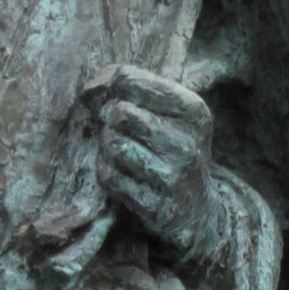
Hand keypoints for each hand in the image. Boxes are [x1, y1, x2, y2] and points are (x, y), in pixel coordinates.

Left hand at [95, 68, 215, 256]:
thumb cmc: (176, 149)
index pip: (128, 79)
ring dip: (108, 146)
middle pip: (119, 112)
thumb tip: (91, 87)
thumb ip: (137, 89)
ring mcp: (171, 175)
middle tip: (118, 128)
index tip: (105, 96)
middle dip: (110, 119)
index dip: (106, 85)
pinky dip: (107, 172)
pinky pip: (108, 176)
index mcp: (193, 110)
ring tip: (123, 151)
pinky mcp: (153, 204)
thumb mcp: (174, 114)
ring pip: (112, 143)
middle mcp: (186, 142)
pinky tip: (123, 173)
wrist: (196, 210)